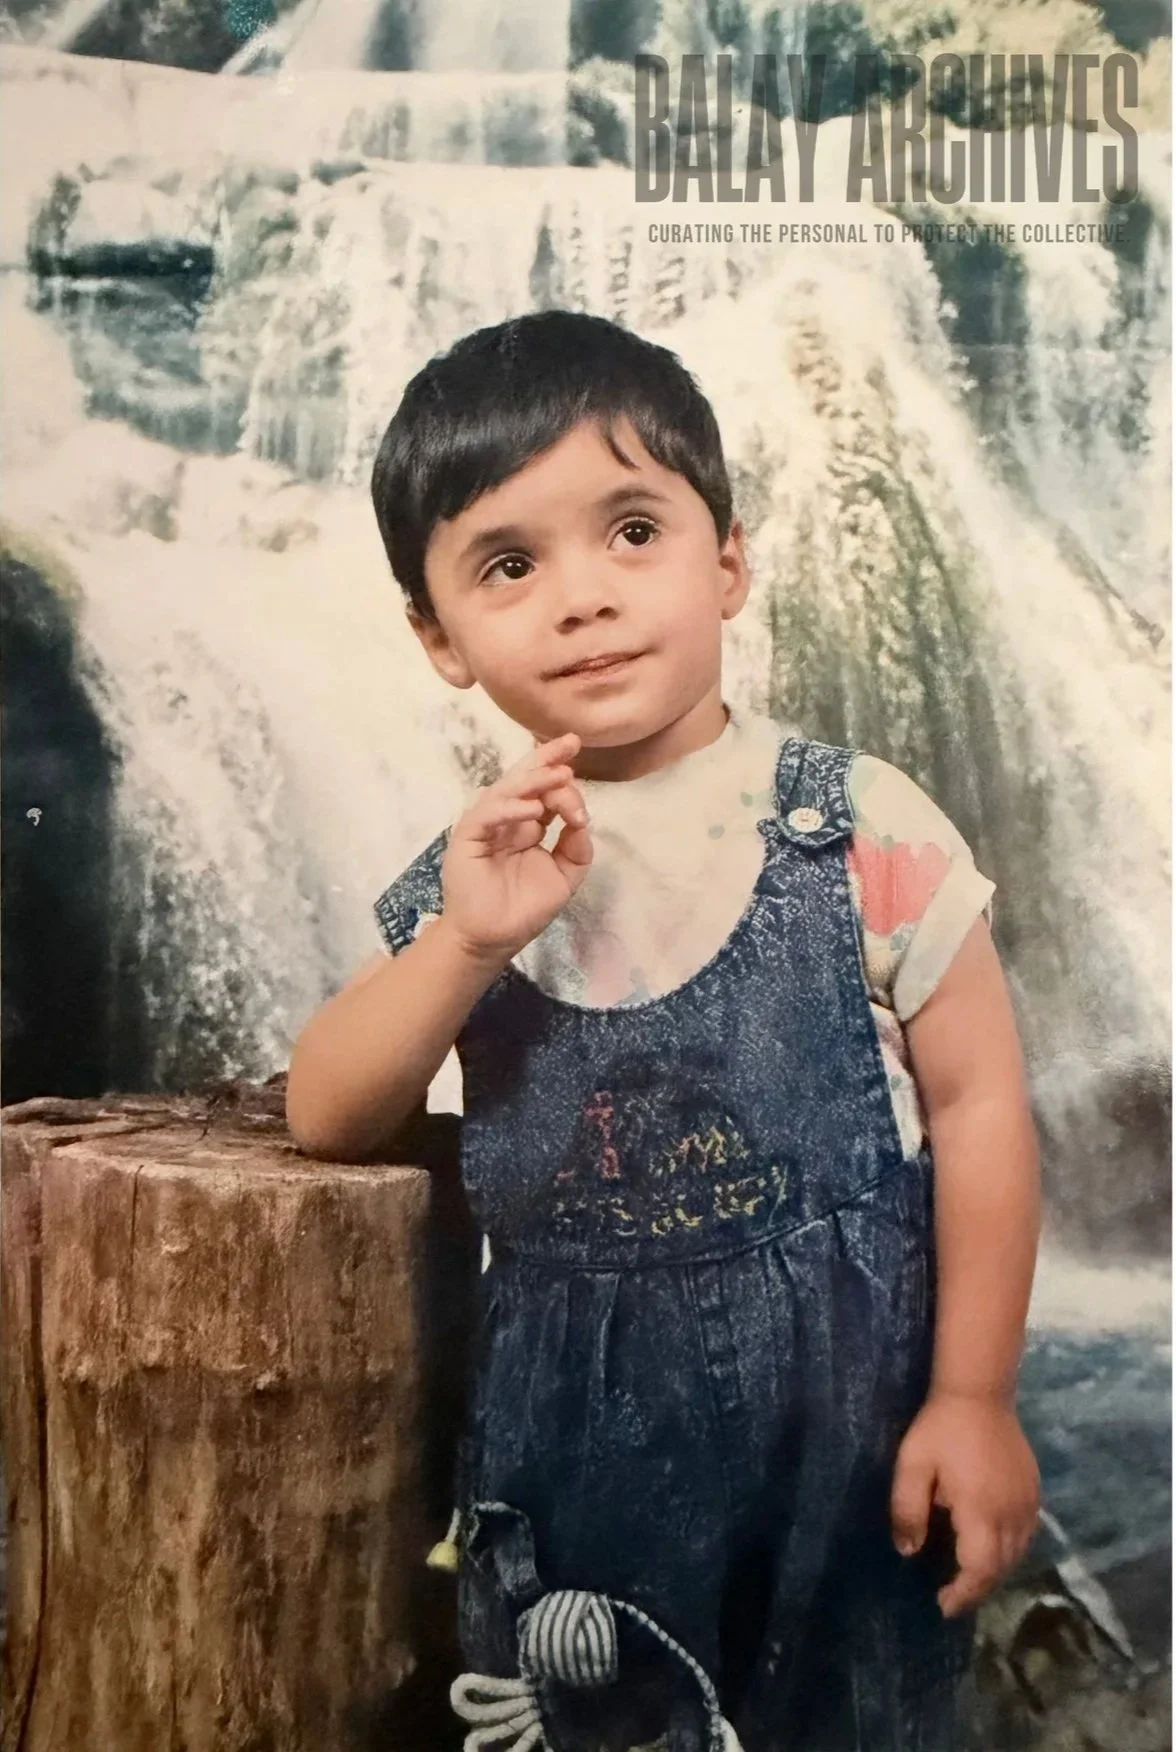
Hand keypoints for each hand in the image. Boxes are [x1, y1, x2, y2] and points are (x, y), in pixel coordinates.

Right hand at [441, 731, 592, 964]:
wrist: (493, 939)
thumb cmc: (524, 909)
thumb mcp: (563, 877)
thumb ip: (576, 848)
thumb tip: (583, 820)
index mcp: (527, 825)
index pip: (545, 792)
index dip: (566, 789)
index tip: (584, 811)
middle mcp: (507, 819)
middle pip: (525, 779)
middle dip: (547, 759)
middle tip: (571, 742)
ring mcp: (486, 825)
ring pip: (507, 790)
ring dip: (534, 780)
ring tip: (559, 775)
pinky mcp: (467, 837)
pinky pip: (487, 814)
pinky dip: (510, 808)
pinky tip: (533, 809)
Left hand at [890, 1391, 1039, 1616]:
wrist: (980, 1393)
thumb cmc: (941, 1428)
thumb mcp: (912, 1465)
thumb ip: (907, 1510)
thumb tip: (908, 1552)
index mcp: (980, 1511)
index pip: (979, 1569)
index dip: (963, 1593)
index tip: (942, 1604)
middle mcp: (1011, 1514)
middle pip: (1000, 1568)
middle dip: (977, 1588)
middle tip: (952, 1596)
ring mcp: (1027, 1504)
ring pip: (1017, 1555)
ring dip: (994, 1572)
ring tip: (968, 1578)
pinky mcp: (1034, 1492)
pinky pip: (1026, 1536)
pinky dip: (1009, 1552)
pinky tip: (991, 1549)